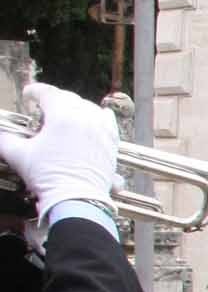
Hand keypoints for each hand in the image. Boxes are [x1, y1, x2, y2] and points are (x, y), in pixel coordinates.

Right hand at [0, 84, 120, 220]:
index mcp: (63, 116)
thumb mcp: (18, 155)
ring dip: (76, 107)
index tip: (28, 94)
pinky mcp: (112, 145)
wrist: (77, 200)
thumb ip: (5, 139)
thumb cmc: (47, 177)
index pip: (48, 93)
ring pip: (90, 109)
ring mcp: (102, 131)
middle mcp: (86, 119)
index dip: (35, 91)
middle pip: (69, 99)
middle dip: (54, 99)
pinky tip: (98, 118)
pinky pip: (109, 123)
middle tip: (43, 106)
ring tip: (65, 113)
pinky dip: (101, 118)